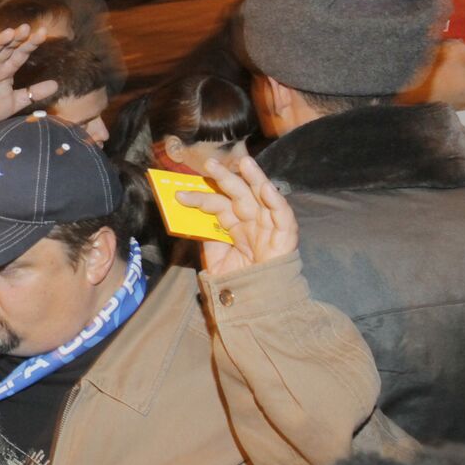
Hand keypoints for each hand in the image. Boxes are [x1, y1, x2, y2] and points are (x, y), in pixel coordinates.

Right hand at [0, 25, 57, 133]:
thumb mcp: (14, 102)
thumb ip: (33, 93)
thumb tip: (56, 85)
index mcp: (5, 70)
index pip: (19, 54)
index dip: (30, 44)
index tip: (43, 33)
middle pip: (6, 49)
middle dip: (16, 38)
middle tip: (28, 28)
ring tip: (10, 33)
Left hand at [176, 156, 298, 276]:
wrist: (256, 301)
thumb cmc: (236, 279)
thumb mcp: (214, 256)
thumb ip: (207, 235)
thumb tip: (192, 215)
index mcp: (235, 223)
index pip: (218, 204)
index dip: (201, 197)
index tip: (179, 195)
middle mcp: (252, 219)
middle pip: (238, 193)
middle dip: (224, 178)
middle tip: (208, 164)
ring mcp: (269, 225)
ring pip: (262, 196)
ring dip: (253, 178)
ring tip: (243, 162)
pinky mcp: (285, 234)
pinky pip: (282, 214)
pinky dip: (275, 200)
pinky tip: (264, 188)